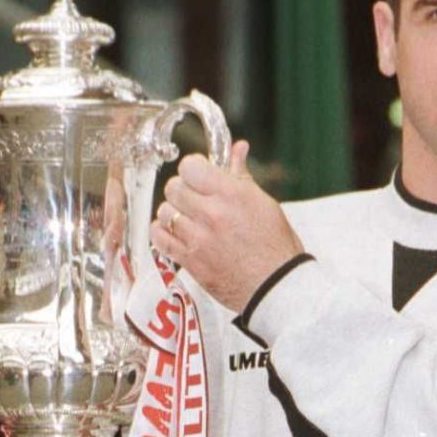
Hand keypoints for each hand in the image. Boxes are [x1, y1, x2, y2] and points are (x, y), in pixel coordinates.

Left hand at [150, 141, 302, 311]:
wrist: (276, 287)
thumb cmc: (276, 247)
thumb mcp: (265, 204)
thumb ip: (242, 176)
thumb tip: (238, 149)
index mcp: (233, 194)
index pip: (190, 166)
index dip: (194, 169)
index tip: (200, 175)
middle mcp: (212, 213)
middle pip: (173, 187)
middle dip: (183, 190)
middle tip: (196, 199)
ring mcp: (198, 238)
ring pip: (164, 211)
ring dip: (174, 213)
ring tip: (189, 219)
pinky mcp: (189, 260)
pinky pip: (159, 238)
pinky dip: (164, 233)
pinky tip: (178, 234)